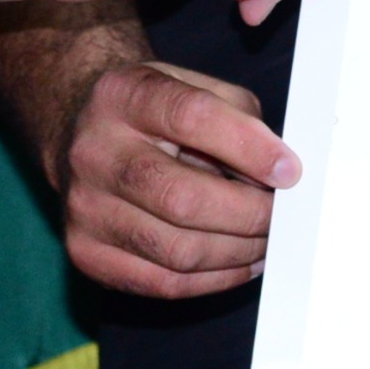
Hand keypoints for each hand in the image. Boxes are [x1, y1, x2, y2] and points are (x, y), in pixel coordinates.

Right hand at [53, 57, 289, 298]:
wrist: (80, 134)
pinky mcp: (86, 253)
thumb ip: (238, 116)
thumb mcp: (192, 85)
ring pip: (177, 251)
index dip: (247, 146)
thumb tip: (278, 173)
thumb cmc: (152, 112)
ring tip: (266, 239)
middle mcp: (95, 152)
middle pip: (182, 198)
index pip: (191, 117)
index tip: (289, 170)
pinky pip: (163, 283)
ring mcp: (85, 208)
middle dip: (249, 213)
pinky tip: (240, 261)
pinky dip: (214, 279)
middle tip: (281, 215)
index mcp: (124, 96)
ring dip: (238, 251)